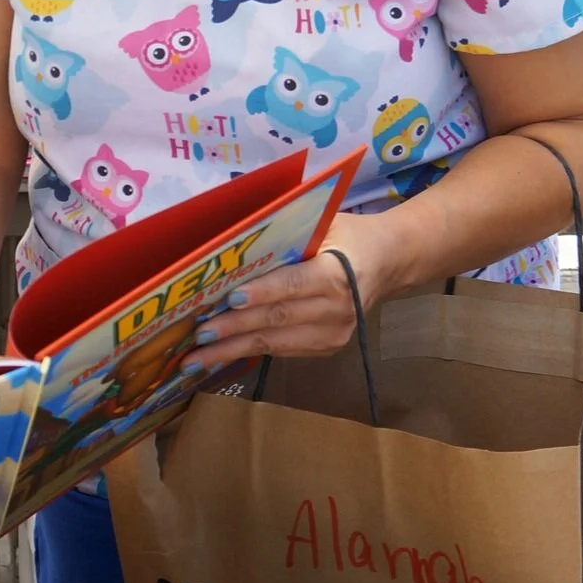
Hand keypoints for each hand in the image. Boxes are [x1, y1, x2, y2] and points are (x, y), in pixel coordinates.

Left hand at [185, 213, 394, 375]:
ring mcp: (334, 335)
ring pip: (274, 343)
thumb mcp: (324, 224)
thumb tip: (234, 241)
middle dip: (233, 329)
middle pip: (277, 320)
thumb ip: (286, 235)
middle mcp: (338, 310)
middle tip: (197, 335)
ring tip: (196, 358)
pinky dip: (247, 354)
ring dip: (232, 351)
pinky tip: (218, 357)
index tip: (229, 300)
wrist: (387, 263)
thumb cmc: (345, 237)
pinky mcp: (327, 349)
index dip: (261, 293)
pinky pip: (281, 351)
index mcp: (337, 273)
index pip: (292, 285)